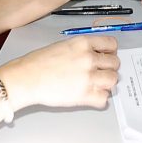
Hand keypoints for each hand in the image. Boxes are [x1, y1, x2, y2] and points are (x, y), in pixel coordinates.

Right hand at [0, 35, 119, 109]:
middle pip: (115, 63)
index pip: (111, 44)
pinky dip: (100, 99)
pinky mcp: (85, 95)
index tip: (107, 56)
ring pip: (113, 80)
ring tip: (96, 85)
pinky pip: (104, 98)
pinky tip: (91, 95)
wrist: (26, 78)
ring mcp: (88, 77)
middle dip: (109, 68)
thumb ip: (83, 49)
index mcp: (83, 43)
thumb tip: (96, 55)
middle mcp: (89, 58)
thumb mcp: (64, 45)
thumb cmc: (39, 63)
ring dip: (106, 83)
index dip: (110, 52)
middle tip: (100, 73)